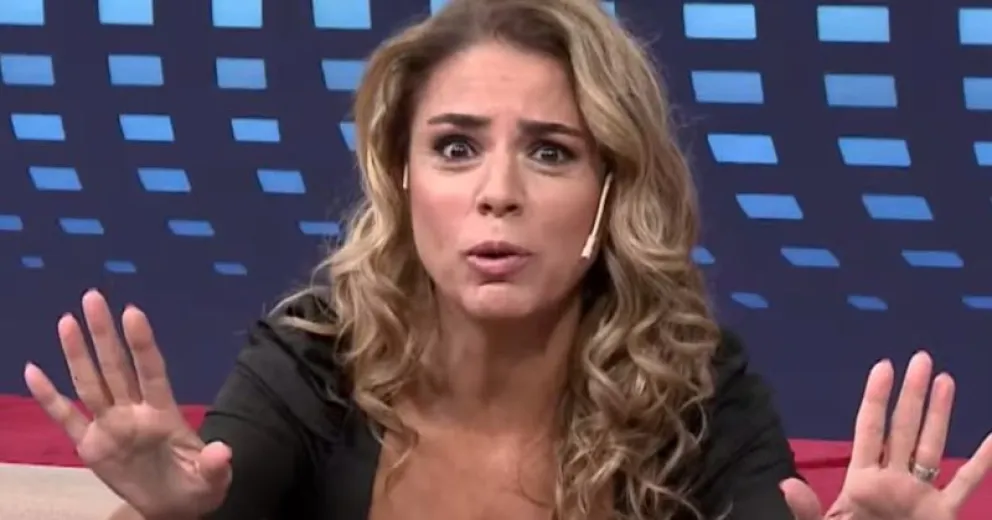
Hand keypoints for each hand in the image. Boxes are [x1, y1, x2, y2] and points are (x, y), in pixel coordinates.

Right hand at [24, 290, 231, 518]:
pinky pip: (67, 417)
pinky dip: (49, 397)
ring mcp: (111, 425)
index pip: (152, 372)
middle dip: (104, 334)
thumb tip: (223, 452)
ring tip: (66, 321)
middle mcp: (134, 412)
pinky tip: (34, 371)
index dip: (143, 344)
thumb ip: (215, 466)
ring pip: (91, 383)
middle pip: (116, 367)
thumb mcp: (212, 480)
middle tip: (93, 296)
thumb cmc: (197, 486)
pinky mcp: (92, 445)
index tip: (133, 312)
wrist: (174, 507)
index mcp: (164, 415)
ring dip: (78, 354)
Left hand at [782, 352, 991, 519]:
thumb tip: (785, 484)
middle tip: (921, 357)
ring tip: (945, 379)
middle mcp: (892, 481)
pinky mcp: (943, 515)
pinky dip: (982, 462)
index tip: (884, 365)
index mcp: (861, 482)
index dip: (876, 398)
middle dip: (911, 394)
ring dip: (940, 414)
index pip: (870, 430)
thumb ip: (808, 511)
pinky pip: (966, 483)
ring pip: (933, 445)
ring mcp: (920, 496)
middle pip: (903, 428)